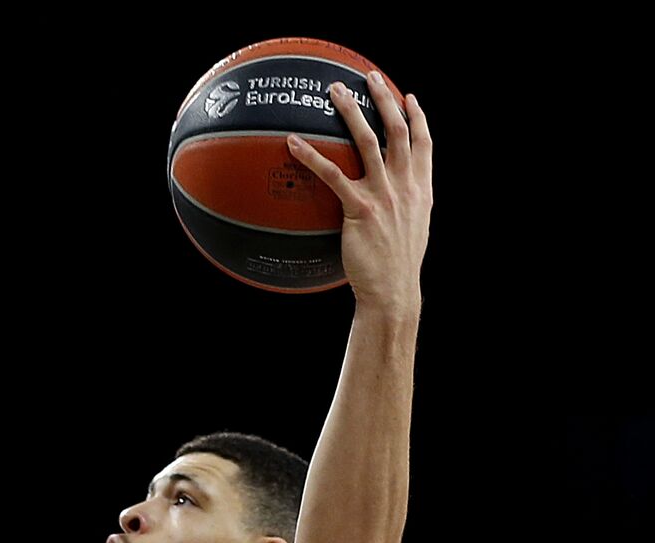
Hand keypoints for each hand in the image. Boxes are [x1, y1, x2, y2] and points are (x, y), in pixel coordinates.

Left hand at [286, 74, 432, 316]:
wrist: (394, 291)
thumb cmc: (397, 266)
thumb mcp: (412, 229)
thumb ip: (405, 206)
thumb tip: (390, 198)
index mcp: (422, 189)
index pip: (425, 142)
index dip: (418, 116)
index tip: (408, 95)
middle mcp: (406, 185)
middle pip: (398, 130)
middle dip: (383, 98)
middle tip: (368, 76)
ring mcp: (384, 195)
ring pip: (367, 141)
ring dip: (350, 111)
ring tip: (333, 91)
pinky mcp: (359, 209)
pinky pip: (332, 175)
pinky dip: (311, 156)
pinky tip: (293, 142)